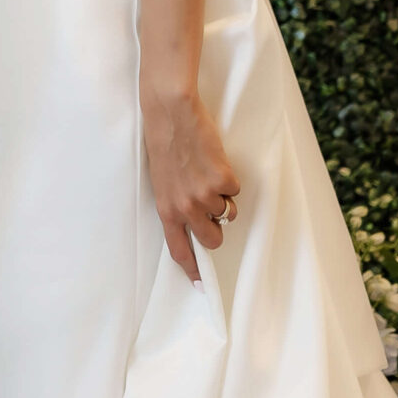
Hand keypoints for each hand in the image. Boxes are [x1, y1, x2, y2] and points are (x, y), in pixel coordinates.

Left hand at [144, 89, 239, 277]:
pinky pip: (235, 189)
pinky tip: (213, 159)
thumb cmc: (164, 142)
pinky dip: (229, 177)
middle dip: (217, 228)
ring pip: (228, 213)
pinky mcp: (222, 180)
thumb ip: (176, 203)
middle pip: (213, 239)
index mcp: (166, 209)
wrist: (171, 112)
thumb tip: (195, 221)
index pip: (179, 250)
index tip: (202, 285)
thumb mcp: (162, 180)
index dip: (192, 269)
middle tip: (212, 206)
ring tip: (205, 171)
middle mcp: (185, 207)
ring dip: (222, 196)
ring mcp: (205, 195)